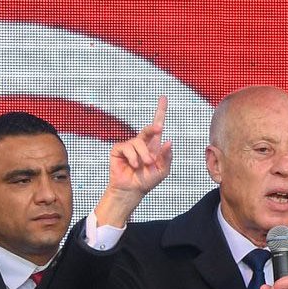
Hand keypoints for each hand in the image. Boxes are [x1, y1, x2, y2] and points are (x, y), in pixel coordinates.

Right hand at [93, 97, 171, 227]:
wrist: (131, 190)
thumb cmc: (147, 181)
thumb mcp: (162, 171)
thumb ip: (167, 157)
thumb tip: (168, 141)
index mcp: (153, 145)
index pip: (157, 125)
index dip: (160, 111)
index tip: (163, 97)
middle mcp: (141, 143)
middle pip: (149, 128)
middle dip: (154, 127)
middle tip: (159, 128)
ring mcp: (129, 145)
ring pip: (139, 141)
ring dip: (144, 154)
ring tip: (144, 165)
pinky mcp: (118, 149)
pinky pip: (127, 147)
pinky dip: (132, 157)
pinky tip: (133, 165)